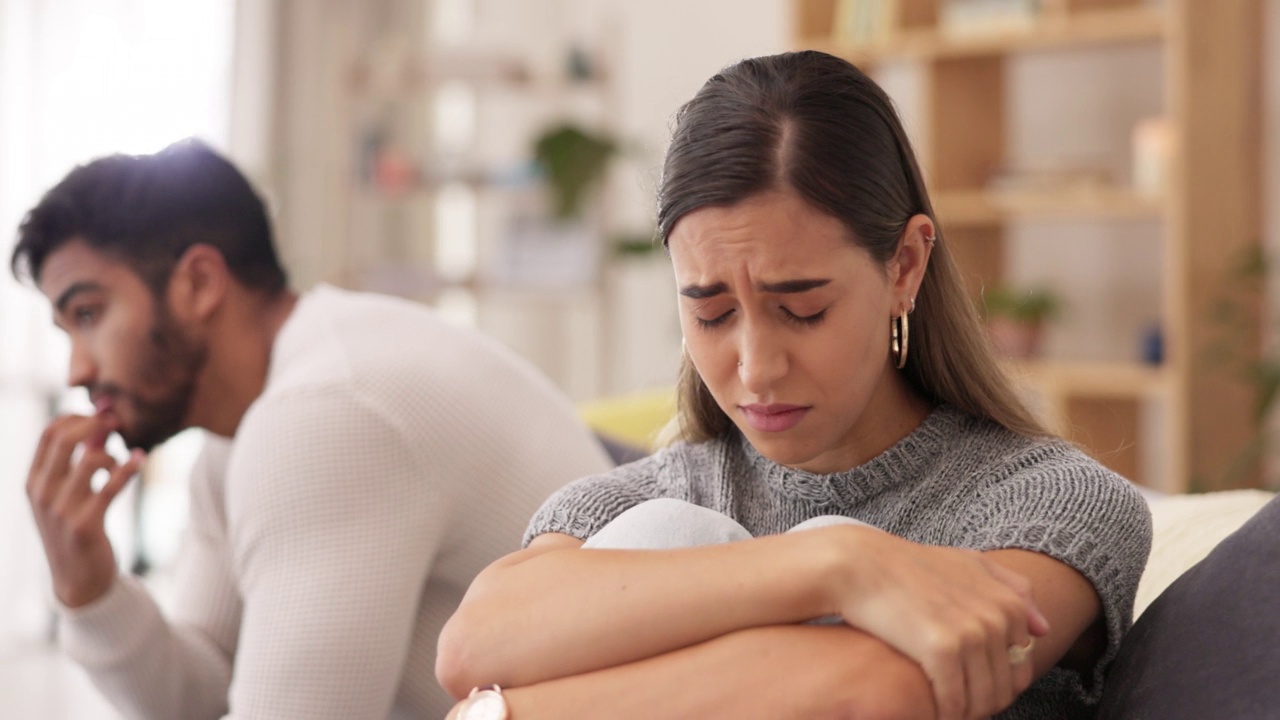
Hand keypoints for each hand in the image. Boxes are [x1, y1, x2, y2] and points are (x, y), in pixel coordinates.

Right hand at [26, 414, 144, 607]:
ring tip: (123, 462)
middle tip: (118, 420)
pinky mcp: (85, 525)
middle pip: (65, 439)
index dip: (78, 416)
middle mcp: (42, 493)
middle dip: (96, 423)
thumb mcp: (68, 494)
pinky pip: (111, 487)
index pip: (50, 433)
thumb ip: (80, 461)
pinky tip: (140, 459)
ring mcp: (61, 510)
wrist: (79, 580)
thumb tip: (101, 426)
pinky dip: (129, 468)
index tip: (101, 414)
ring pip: (91, 460)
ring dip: (114, 454)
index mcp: (34, 481)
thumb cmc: (76, 529)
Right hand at [829, 528, 1048, 719]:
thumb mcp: (967, 563)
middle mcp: (996, 618)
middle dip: (982, 704)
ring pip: (981, 700)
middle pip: (1004, 688)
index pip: (1021, 667)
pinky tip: (928, 712)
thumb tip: (1043, 628)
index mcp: (1008, 603)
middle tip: (956, 705)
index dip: (997, 684)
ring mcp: (971, 634)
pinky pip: (953, 702)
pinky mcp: (942, 650)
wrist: (861, 565)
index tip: (971, 687)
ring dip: (963, 714)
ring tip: (943, 711)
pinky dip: (942, 714)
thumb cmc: (910, 566)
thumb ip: (1011, 588)